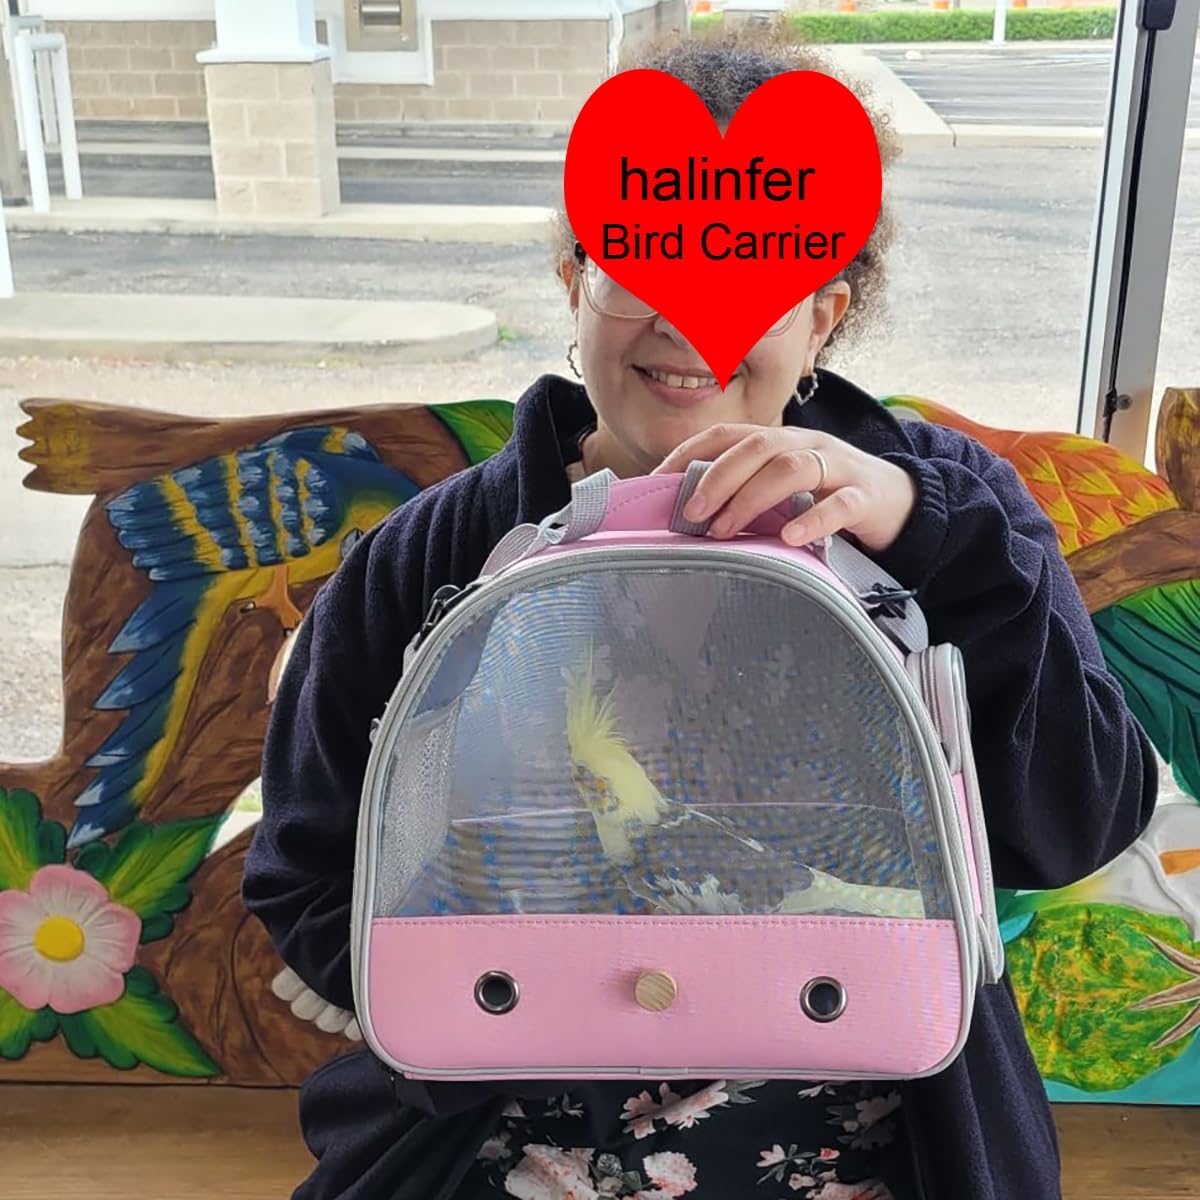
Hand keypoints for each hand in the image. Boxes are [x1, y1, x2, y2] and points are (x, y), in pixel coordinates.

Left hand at [652, 424, 917, 553]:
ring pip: (792, 468)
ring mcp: (838, 467)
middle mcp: (805, 444)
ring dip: (751, 498)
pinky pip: (840, 504)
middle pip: (757, 446)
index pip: (728, 435)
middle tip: (689, 512)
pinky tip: (789, 538)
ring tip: (724, 531)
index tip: (656, 482)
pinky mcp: (865, 497)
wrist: (899, 502)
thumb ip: (743, 492)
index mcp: (779, 440)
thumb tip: (686, 513)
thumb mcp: (781, 489)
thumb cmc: (826, 497)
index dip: (690, 453)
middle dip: (717, 477)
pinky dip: (813, 520)